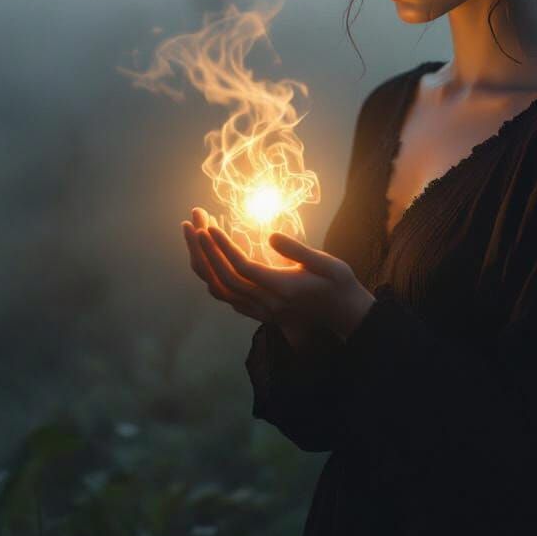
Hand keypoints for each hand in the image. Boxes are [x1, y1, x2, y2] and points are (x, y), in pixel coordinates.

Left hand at [181, 207, 375, 341]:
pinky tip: (209, 255)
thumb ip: (297, 249)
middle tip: (193, 221)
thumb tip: (270, 235)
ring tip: (194, 234)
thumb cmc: (338, 284)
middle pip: (224, 278)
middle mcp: (266, 303)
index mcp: (282, 289)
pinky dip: (211, 276)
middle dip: (204, 249)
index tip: (209, 225)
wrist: (343, 314)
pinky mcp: (258, 312)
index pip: (243, 267)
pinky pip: (226, 297)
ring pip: (219, 289)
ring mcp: (260, 311)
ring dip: (202, 262)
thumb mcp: (327, 263)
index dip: (223, 247)